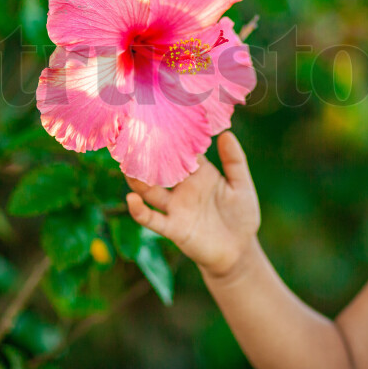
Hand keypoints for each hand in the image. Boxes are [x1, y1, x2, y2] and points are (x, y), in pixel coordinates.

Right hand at [125, 130, 260, 278]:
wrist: (239, 251)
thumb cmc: (242, 215)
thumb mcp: (242, 186)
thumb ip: (234, 161)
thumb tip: (225, 133)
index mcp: (199, 172)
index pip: (181, 150)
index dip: (171, 137)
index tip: (157, 117)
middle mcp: (183, 186)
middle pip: (160, 167)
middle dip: (146, 154)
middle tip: (130, 135)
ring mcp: (175, 206)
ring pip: (149, 190)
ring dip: (137, 179)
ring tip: (125, 165)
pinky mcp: (173, 228)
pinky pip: (151, 218)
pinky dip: (139, 210)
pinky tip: (131, 199)